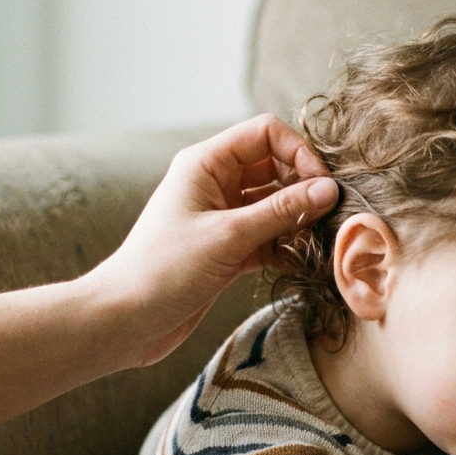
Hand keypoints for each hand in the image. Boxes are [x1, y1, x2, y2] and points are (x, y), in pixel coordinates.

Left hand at [83, 114, 339, 366]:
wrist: (126, 320)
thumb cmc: (164, 270)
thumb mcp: (228, 236)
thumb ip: (280, 211)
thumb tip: (328, 190)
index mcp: (205, 164)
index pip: (265, 134)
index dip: (298, 152)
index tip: (321, 184)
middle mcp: (215, 184)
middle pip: (274, 167)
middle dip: (304, 186)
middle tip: (329, 213)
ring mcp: (222, 218)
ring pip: (274, 204)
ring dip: (298, 218)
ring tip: (321, 238)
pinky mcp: (228, 250)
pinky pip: (268, 236)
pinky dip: (287, 245)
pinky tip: (304, 259)